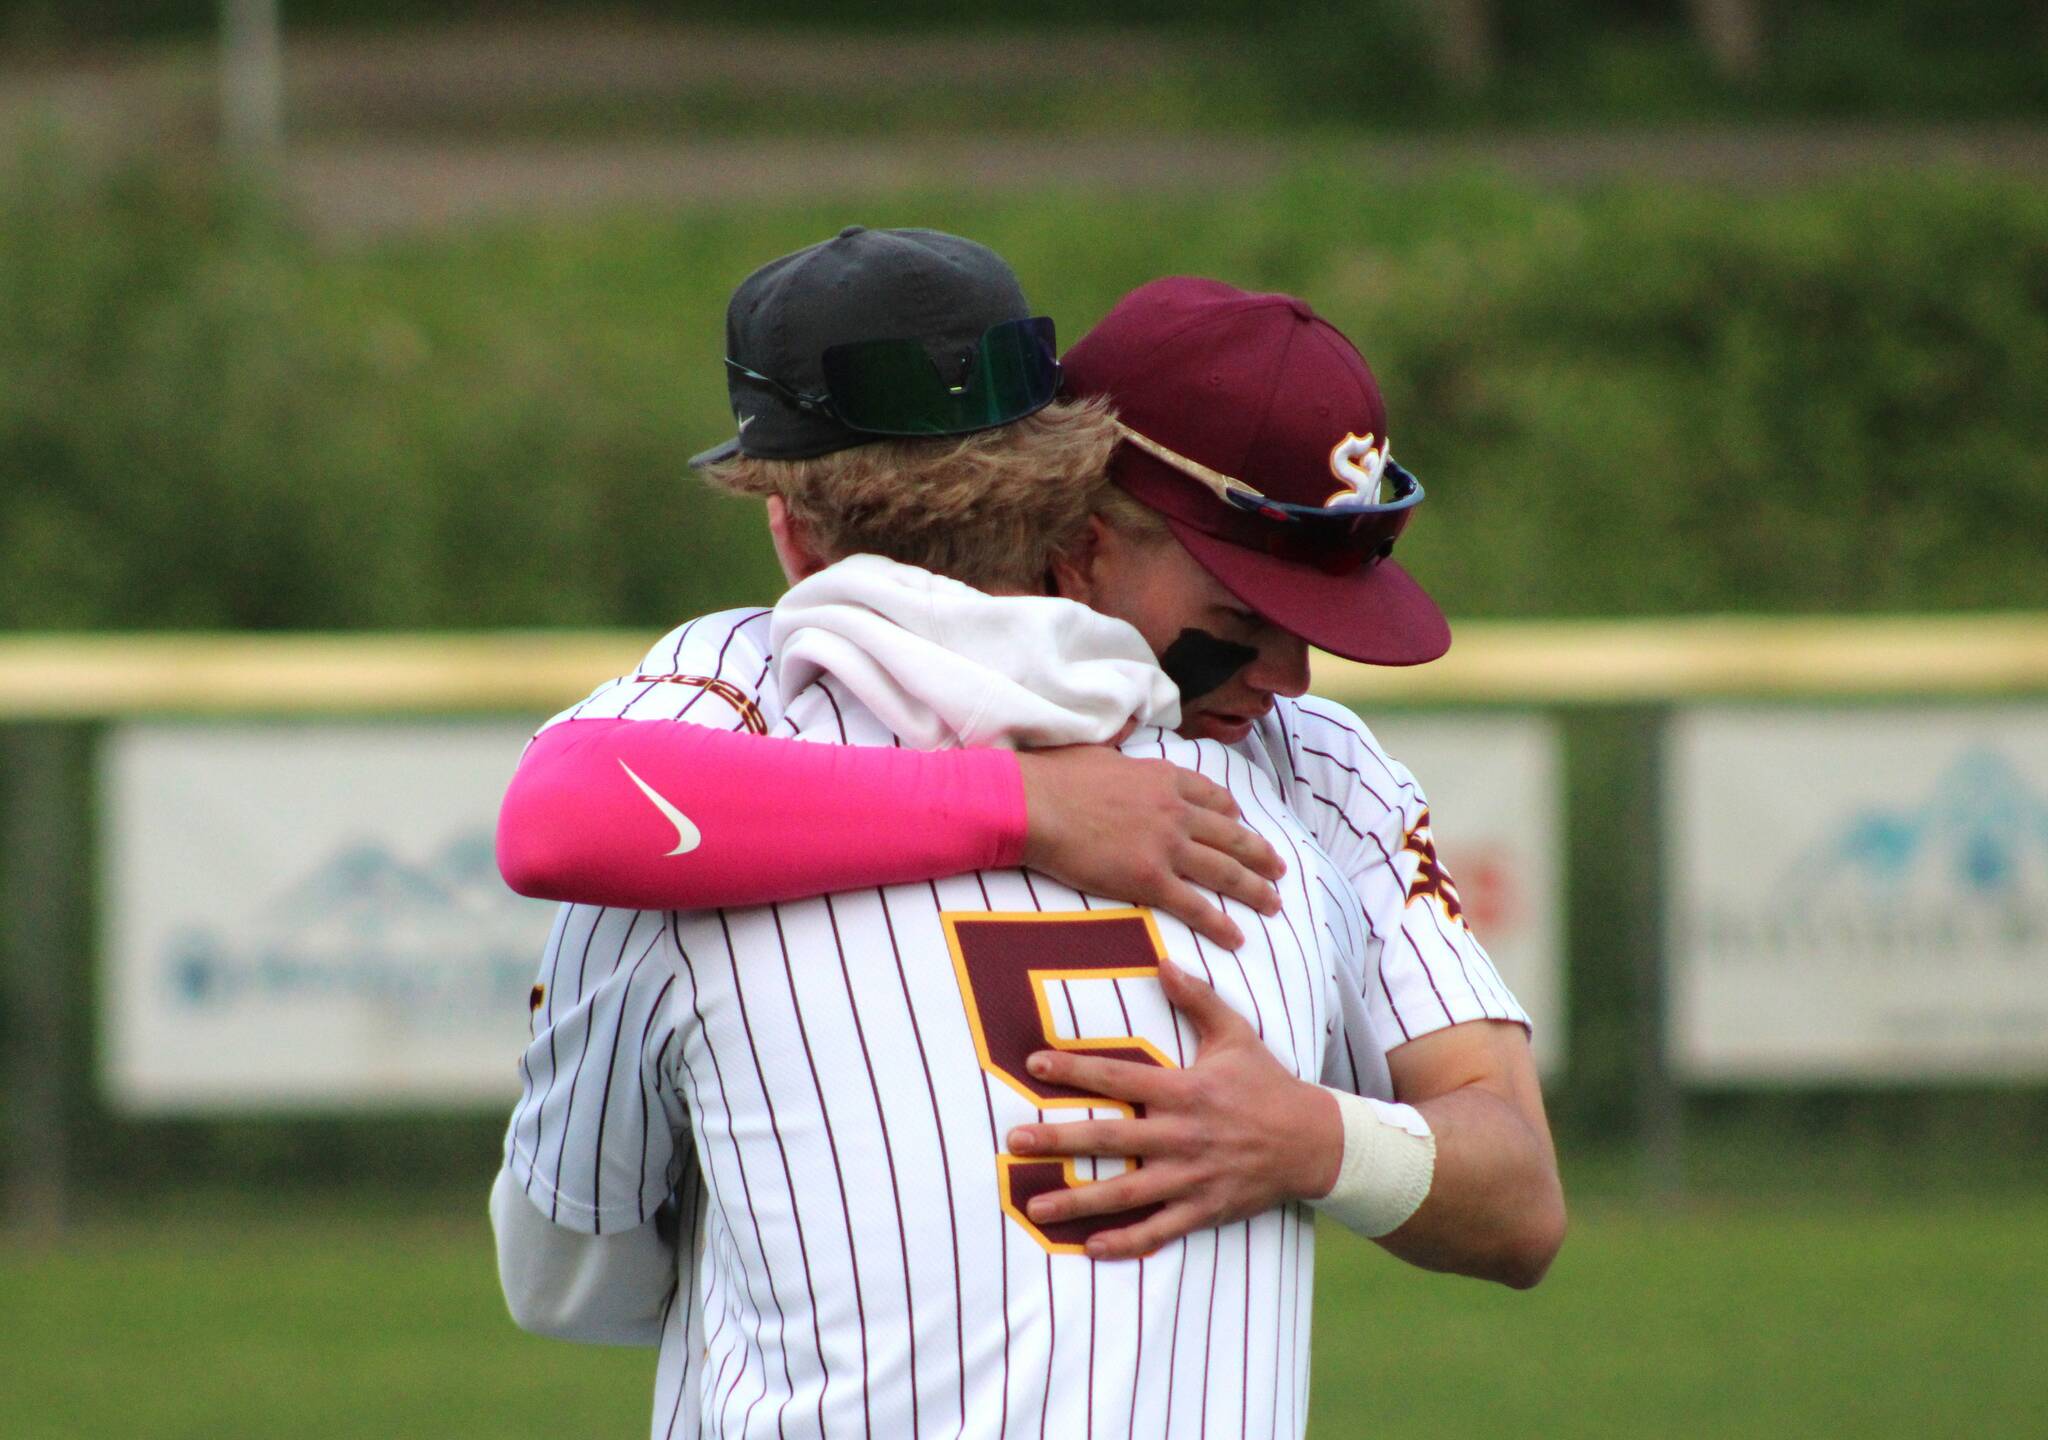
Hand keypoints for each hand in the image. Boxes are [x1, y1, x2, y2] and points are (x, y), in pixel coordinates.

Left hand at [1002, 960, 1342, 1259]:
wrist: (1314, 1142)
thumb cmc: (1267, 1084)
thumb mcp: (1236, 1035)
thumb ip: (1198, 999)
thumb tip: (1162, 963)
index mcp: (1185, 1090)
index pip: (1119, 1077)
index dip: (1075, 1070)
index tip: (1034, 1065)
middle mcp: (1183, 1136)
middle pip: (1111, 1139)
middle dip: (1059, 1141)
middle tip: (1013, 1142)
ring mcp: (1192, 1178)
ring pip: (1126, 1193)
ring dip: (1078, 1201)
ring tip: (1034, 1206)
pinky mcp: (1204, 1210)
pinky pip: (1158, 1230)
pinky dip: (1124, 1243)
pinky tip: (1088, 1247)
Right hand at [1016, 746, 1284, 949]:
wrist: (1031, 803)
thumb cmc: (1055, 776)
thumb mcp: (1102, 754)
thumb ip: (1124, 761)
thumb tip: (1120, 755)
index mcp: (1165, 778)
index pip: (1215, 797)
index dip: (1234, 815)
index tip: (1243, 826)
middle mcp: (1176, 811)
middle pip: (1232, 836)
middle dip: (1261, 855)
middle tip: (1280, 870)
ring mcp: (1166, 846)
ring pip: (1225, 871)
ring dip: (1255, 890)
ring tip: (1274, 905)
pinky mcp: (1148, 880)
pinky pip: (1195, 906)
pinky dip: (1220, 924)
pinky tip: (1237, 938)